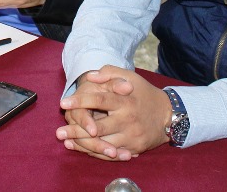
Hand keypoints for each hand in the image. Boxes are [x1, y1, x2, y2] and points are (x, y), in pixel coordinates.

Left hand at [56, 66, 170, 160]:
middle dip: (76, 130)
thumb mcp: (130, 77)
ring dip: (83, 145)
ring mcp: (131, 137)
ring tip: (66, 142)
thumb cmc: (144, 93)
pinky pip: (112, 154)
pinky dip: (96, 153)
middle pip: (98, 128)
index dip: (80, 101)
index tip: (63, 103)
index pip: (99, 100)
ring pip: (103, 144)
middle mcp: (128, 120)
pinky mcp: (133, 149)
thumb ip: (109, 73)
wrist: (168, 115)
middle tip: (58, 132)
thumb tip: (90, 76)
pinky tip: (82, 150)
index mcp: (125, 101)